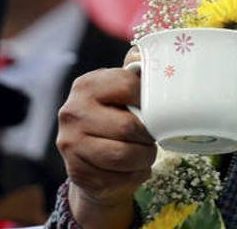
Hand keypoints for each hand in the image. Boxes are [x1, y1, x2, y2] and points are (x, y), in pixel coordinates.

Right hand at [56, 67, 155, 227]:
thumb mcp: (120, 91)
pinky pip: (118, 178)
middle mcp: (73, 113)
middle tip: (152, 137)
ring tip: (146, 153)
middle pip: (128, 126)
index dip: (149, 100)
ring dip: (144, 157)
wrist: (88, 156)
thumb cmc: (114, 116)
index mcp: (86, 86)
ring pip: (124, 155)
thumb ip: (137, 75)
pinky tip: (133, 168)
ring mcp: (71, 144)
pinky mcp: (77, 173)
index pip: (128, 87)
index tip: (156, 109)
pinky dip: (135, 175)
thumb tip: (165, 58)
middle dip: (148, 135)